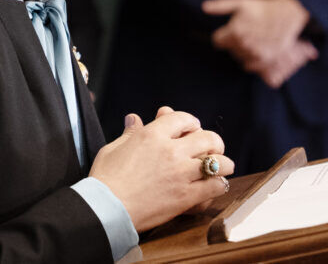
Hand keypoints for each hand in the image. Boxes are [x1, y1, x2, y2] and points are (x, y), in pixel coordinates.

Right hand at [90, 109, 233, 231]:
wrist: (106, 208)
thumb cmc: (105, 178)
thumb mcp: (113, 149)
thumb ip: (129, 133)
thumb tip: (134, 119)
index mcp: (152, 135)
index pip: (183, 119)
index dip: (191, 122)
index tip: (192, 128)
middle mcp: (171, 151)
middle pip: (207, 137)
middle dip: (213, 140)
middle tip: (212, 147)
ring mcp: (181, 174)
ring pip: (218, 162)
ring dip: (222, 163)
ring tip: (220, 167)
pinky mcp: (186, 196)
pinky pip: (215, 186)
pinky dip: (219, 185)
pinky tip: (215, 186)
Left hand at [202, 0, 314, 84]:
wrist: (288, 14)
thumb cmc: (263, 7)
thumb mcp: (241, 2)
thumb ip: (221, 5)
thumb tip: (204, 7)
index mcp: (234, 32)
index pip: (217, 41)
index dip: (223, 35)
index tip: (230, 30)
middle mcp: (244, 46)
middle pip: (229, 50)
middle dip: (233, 42)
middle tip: (246, 31)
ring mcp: (255, 54)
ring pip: (239, 58)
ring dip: (242, 50)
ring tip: (253, 38)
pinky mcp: (266, 60)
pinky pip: (250, 66)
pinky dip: (251, 59)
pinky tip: (257, 48)